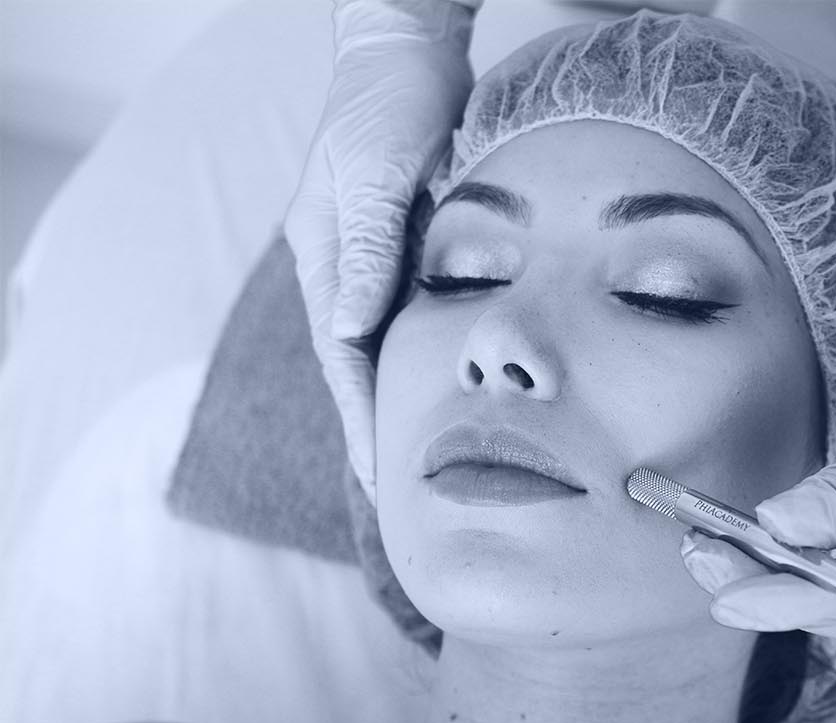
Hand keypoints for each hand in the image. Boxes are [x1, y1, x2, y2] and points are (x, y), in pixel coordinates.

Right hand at [284, 0, 473, 500]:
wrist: (410, 51)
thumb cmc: (388, 104)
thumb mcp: (373, 173)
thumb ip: (365, 250)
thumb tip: (351, 332)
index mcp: (325, 257)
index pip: (342, 358)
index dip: (362, 418)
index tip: (381, 476)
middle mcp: (345, 267)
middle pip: (359, 365)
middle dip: (377, 428)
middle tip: (402, 494)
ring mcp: (375, 258)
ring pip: (387, 348)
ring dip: (402, 402)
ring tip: (424, 462)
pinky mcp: (407, 248)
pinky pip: (414, 318)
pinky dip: (426, 361)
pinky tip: (445, 392)